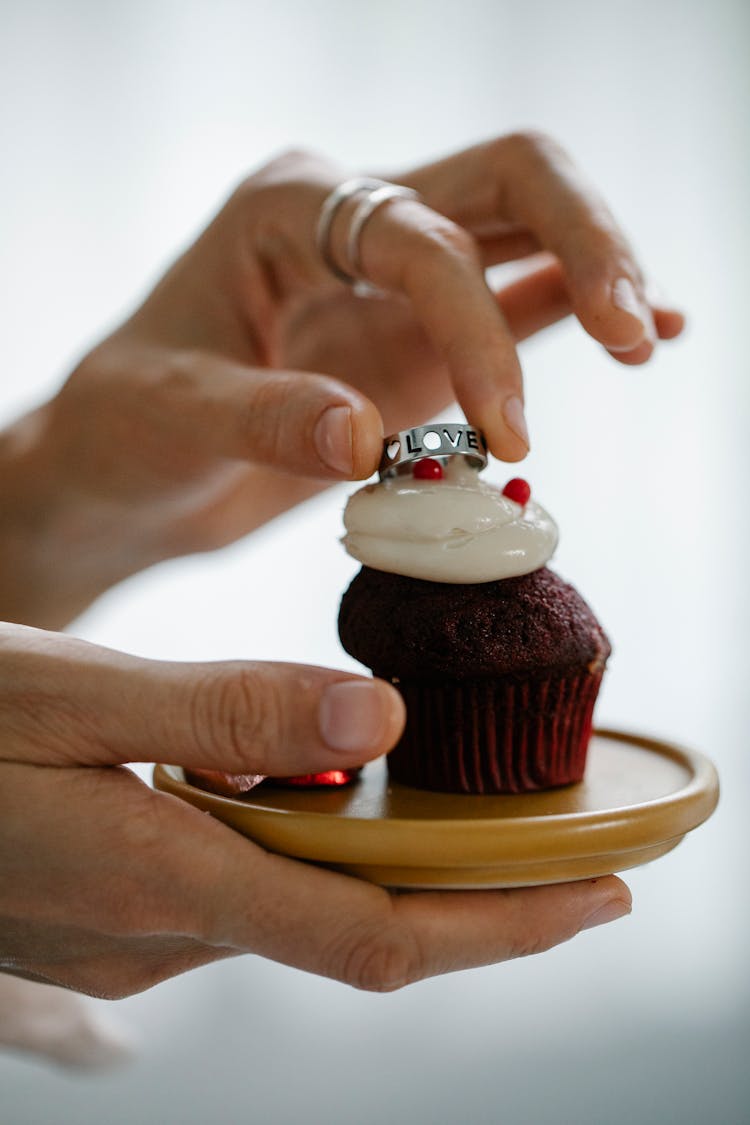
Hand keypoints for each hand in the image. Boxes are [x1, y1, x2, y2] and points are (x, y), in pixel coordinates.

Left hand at [0, 134, 682, 627]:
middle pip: (508, 178)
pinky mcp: (426, 334)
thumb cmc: (129, 425)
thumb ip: (262, 419)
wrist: (130, 464)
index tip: (504, 430)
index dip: (476, 328)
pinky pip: (525, 298)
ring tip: (647, 339)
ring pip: (532, 226)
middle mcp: (357, 220)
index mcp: (289, 206)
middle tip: (630, 334)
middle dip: (584, 242)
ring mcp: (401, 276)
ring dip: (601, 271)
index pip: (421, 237)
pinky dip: (584, 307)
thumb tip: (364, 440)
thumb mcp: (170, 415)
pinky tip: (648, 332)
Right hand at [0, 623, 630, 998]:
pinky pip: (247, 890)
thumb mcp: (72, 696)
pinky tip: (333, 803)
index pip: (376, 935)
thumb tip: (379, 721)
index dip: (502, 926)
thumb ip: (223, 713)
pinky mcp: (117, 908)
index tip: (601, 898)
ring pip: (302, 908)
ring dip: (395, 874)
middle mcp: (164, 932)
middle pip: (358, 930)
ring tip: (474, 818)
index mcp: (165, 880)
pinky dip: (316, 857)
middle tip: (571, 856)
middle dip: (475, 905)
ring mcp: (136, 933)